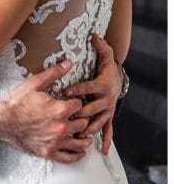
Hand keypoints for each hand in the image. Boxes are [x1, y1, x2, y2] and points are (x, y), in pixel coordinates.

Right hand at [0, 58, 92, 162]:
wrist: (1, 121)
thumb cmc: (16, 103)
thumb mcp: (34, 84)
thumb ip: (54, 73)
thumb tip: (68, 63)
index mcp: (60, 110)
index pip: (80, 106)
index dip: (77, 102)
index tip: (73, 103)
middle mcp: (61, 127)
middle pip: (83, 124)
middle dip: (82, 119)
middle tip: (79, 117)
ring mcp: (56, 141)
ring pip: (80, 143)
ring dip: (85, 138)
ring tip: (84, 135)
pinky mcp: (49, 152)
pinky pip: (69, 157)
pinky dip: (77, 155)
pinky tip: (79, 151)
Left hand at [62, 33, 121, 153]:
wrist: (118, 79)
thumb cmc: (106, 68)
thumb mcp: (104, 56)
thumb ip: (99, 46)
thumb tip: (94, 33)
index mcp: (102, 85)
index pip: (88, 87)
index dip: (77, 89)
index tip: (65, 92)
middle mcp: (106, 100)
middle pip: (92, 107)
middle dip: (79, 112)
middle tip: (65, 116)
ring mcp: (107, 110)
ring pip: (98, 121)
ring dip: (88, 127)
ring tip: (78, 134)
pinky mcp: (108, 117)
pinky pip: (107, 131)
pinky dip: (105, 140)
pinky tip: (101, 149)